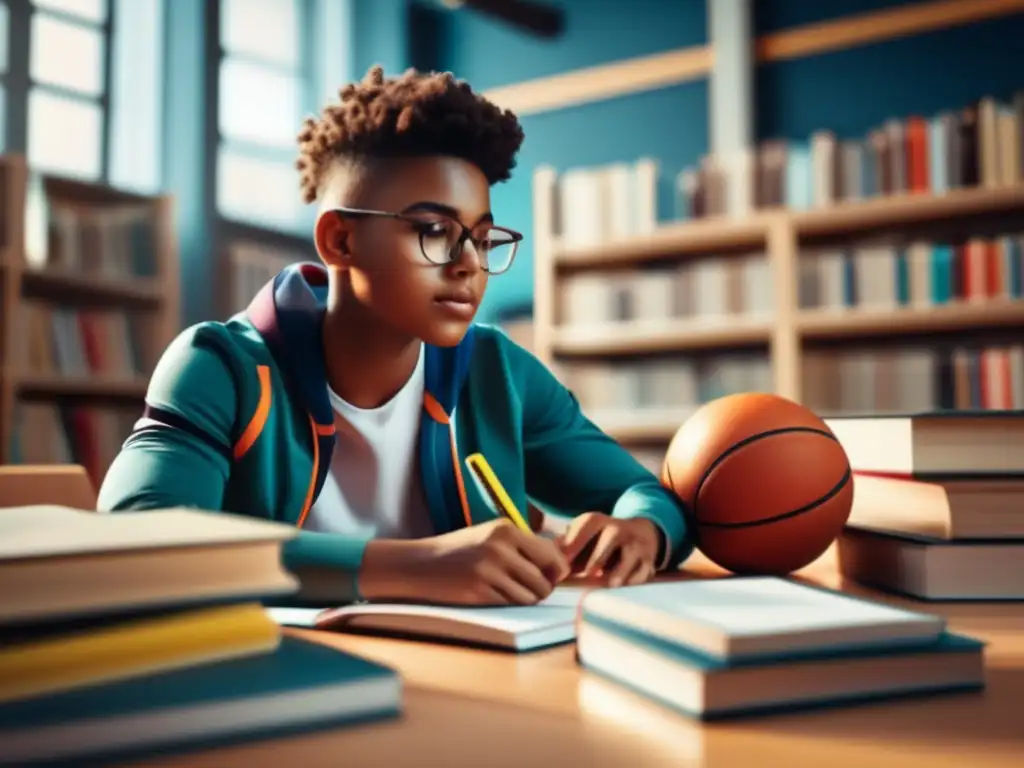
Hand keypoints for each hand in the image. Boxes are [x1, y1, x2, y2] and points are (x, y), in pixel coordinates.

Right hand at [360, 519, 570, 605]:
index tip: (549, 577)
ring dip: (525, 599)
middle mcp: (501, 547)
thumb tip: (562, 566)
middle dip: (542, 590)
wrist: (421, 564)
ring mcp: (490, 570)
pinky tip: (493, 595)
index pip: (552, 556)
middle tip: (530, 589)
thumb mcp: (492, 535)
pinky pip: (510, 605)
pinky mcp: (480, 591)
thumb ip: (524, 546)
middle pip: (544, 580)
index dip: (556, 572)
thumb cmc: (461, 550)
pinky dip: (508, 604)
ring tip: (510, 591)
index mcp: (507, 530)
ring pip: (530, 597)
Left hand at [558, 513, 661, 587]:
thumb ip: (565, 544)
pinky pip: (643, 573)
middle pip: (610, 539)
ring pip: (630, 557)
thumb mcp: (584, 533)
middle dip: (597, 558)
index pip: (585, 527)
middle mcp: (619, 529)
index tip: (563, 563)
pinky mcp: (648, 561)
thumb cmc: (600, 538)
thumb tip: (547, 558)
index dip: (573, 543)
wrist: (641, 532)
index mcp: (597, 520)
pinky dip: (635, 581)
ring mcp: (636, 544)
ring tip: (612, 584)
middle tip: (587, 574)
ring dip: (621, 571)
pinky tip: (627, 589)